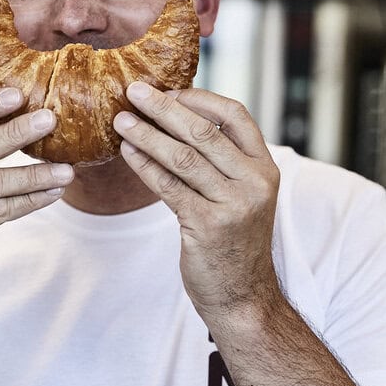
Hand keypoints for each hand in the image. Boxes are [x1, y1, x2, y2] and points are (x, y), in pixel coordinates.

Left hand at [112, 82, 280, 316]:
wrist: (242, 295)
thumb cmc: (234, 240)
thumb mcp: (243, 194)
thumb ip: (223, 161)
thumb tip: (178, 117)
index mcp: (265, 167)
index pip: (235, 115)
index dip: (200, 98)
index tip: (169, 90)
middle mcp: (255, 182)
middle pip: (204, 132)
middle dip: (164, 108)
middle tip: (134, 91)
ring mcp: (233, 204)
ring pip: (182, 157)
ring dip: (146, 134)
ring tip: (120, 120)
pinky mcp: (207, 225)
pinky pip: (168, 186)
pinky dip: (144, 165)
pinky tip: (127, 152)